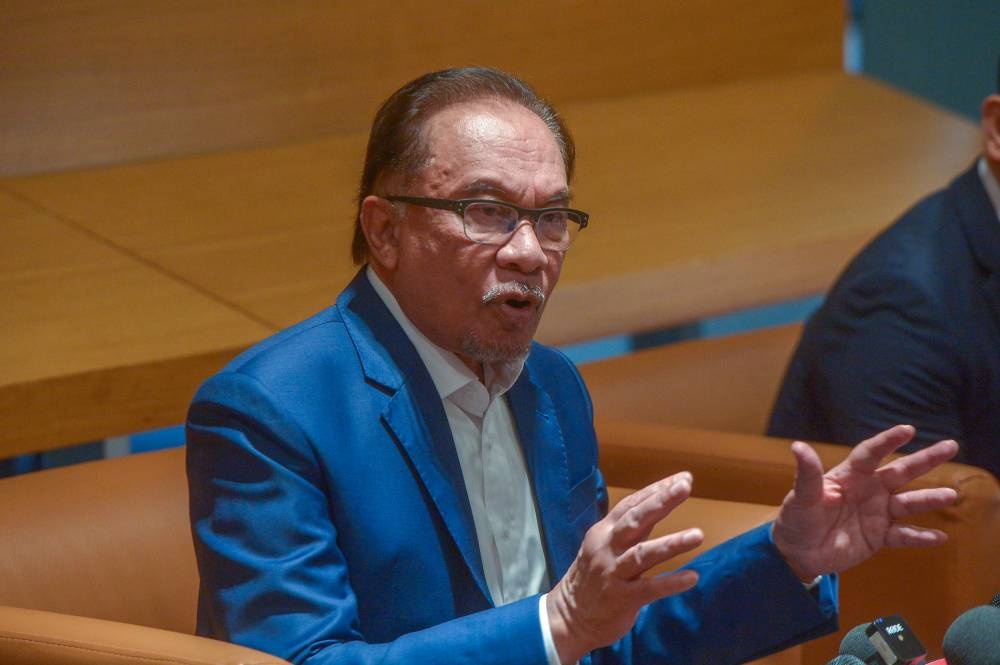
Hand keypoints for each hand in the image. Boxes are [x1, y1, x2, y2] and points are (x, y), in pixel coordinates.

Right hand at [546, 472, 703, 663]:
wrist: (569, 616)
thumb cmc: (593, 576)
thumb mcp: (605, 545)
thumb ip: (632, 528)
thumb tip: (660, 505)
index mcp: (604, 531)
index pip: (632, 504)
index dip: (657, 490)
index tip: (683, 478)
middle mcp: (607, 547)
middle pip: (635, 520)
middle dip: (660, 502)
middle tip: (684, 487)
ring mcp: (613, 573)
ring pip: (643, 554)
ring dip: (671, 543)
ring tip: (698, 534)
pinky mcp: (621, 598)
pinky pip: (649, 589)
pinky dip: (670, 582)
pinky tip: (692, 577)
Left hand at [772, 424, 958, 580]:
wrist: (798, 553)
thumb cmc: (796, 519)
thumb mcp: (800, 497)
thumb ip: (806, 474)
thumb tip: (798, 446)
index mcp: (849, 476)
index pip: (871, 453)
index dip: (888, 441)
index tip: (908, 429)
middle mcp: (868, 490)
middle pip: (900, 472)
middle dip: (925, 460)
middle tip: (951, 446)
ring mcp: (876, 513)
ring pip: (907, 503)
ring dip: (928, 500)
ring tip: (949, 495)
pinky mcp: (879, 537)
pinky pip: (903, 536)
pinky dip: (920, 537)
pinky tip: (939, 537)